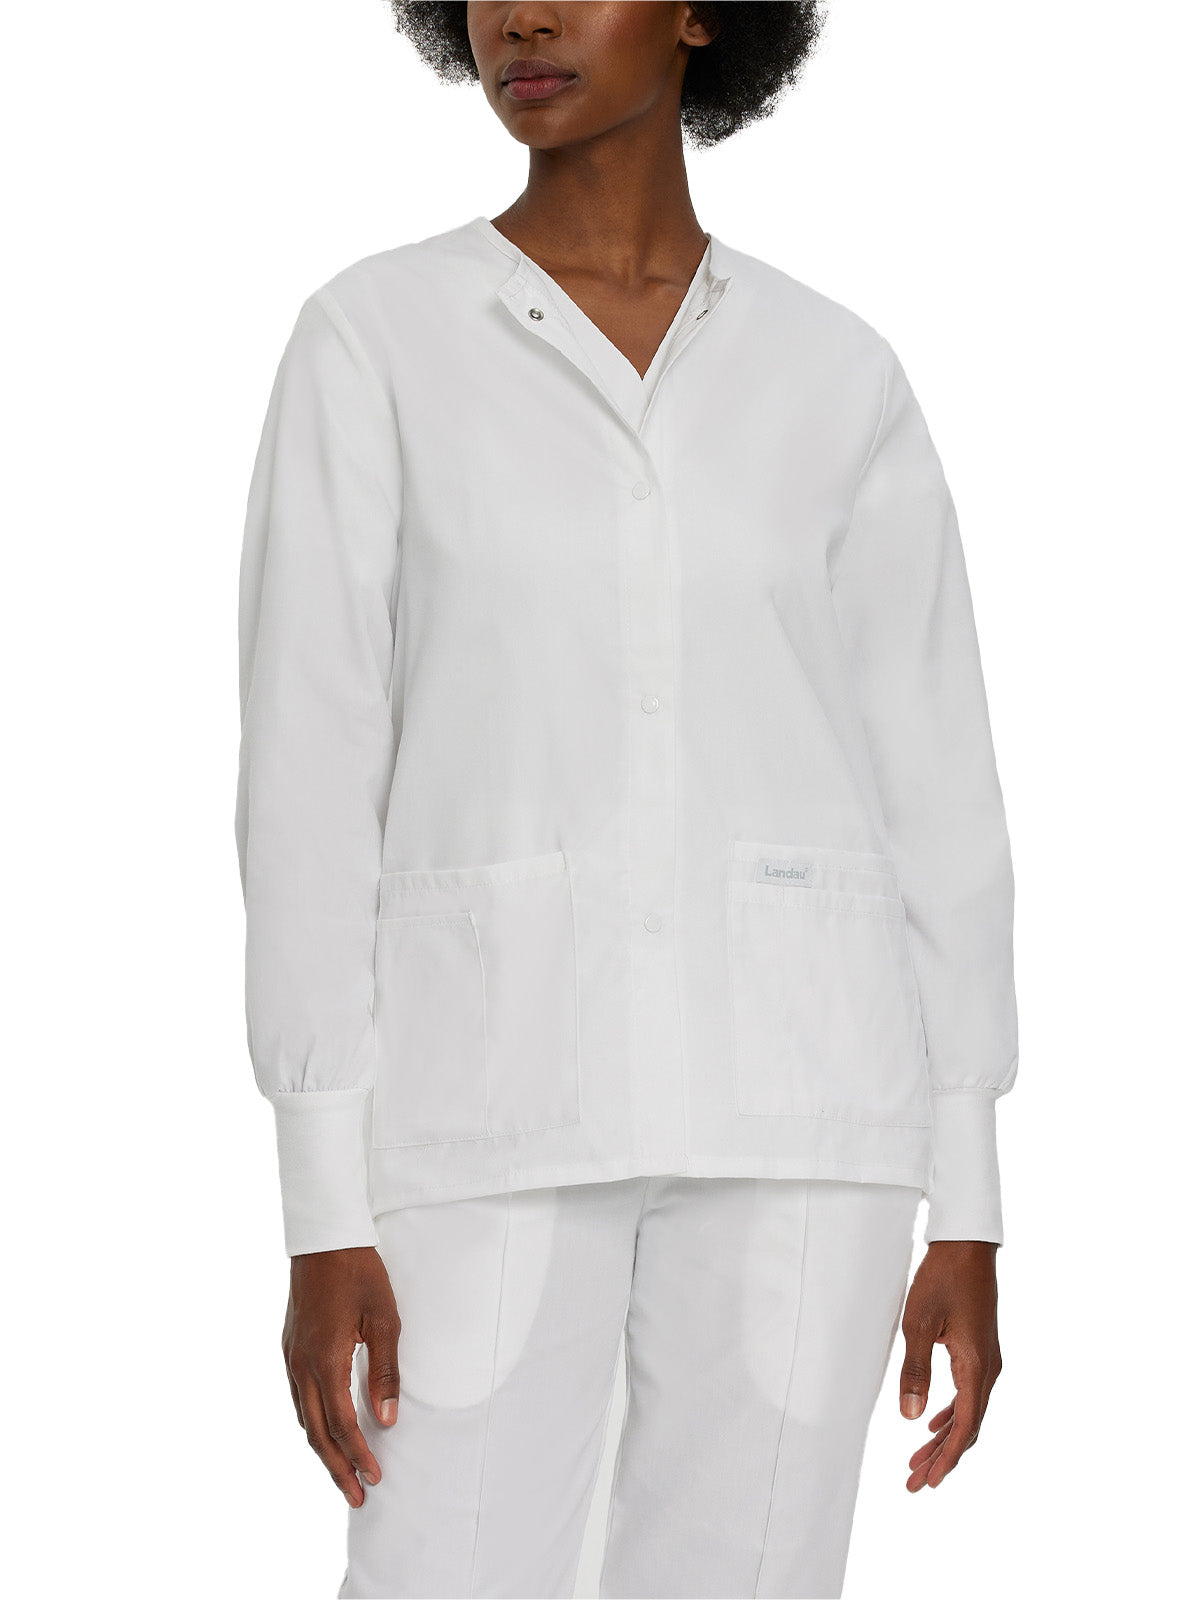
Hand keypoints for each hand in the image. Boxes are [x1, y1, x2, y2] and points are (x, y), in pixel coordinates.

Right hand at [282, 1246, 401, 1506]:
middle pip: (315, 1432)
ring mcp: (291, 1357)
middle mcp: (301, 1365)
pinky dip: (311, 1423)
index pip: (341, 1423)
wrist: (324, 1239)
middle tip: (356, 1497)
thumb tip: (387, 1417)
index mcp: (325, 1359)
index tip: (374, 1478)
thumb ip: (385, 1370)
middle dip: (336, 1467)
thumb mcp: (383, 1318)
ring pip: (302, 1418)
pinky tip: (323, 1431)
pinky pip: (297, 1398)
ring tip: (342, 1473)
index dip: (358, 1454)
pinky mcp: (289, 1348)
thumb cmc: (358, 1274)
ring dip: (322, 1449)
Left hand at [898, 1240, 1000, 1490]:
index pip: (965, 1427)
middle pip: (968, 1426)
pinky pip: (969, 1393)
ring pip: (969, 1410)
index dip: (946, 1457)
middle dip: (942, 1456)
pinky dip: (952, 1413)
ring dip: (945, 1436)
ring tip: (919, 1459)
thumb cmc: (941, 1279)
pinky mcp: (980, 1348)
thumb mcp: (918, 1324)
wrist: (966, 1245)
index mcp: (977, 1367)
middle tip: (915, 1482)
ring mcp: (987, 1358)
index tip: (926, 1481)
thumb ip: (915, 1371)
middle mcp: (989, 1368)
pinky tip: (934, 1420)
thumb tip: (911, 1418)